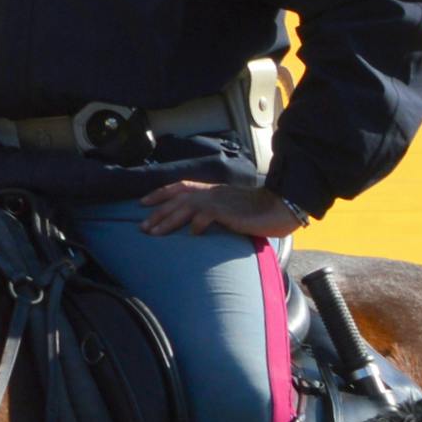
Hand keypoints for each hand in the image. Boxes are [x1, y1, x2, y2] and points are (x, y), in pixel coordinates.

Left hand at [137, 179, 309, 238]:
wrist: (279, 208)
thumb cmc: (256, 212)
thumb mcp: (229, 210)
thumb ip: (211, 213)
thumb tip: (194, 225)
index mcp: (212, 190)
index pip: (180, 186)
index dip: (160, 193)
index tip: (142, 203)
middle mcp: (212, 192)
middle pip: (177, 199)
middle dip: (157, 213)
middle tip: (142, 227)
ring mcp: (219, 201)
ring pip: (185, 207)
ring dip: (167, 220)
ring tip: (153, 233)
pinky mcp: (228, 212)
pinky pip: (206, 216)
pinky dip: (196, 225)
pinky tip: (191, 234)